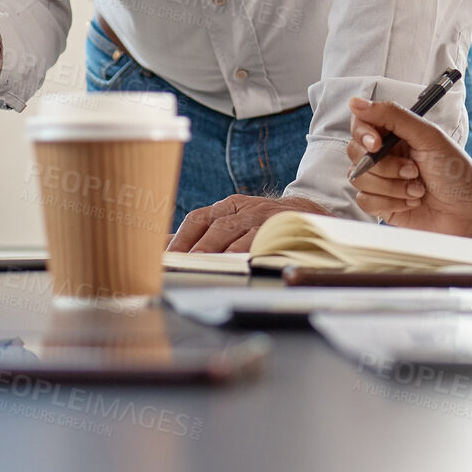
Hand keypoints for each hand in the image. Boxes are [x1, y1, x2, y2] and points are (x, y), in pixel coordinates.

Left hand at [166, 195, 326, 253]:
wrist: (309, 215)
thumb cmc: (262, 223)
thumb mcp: (234, 222)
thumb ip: (202, 234)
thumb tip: (162, 246)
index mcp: (229, 207)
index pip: (199, 219)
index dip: (182, 237)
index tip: (166, 256)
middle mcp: (245, 209)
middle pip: (215, 226)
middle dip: (197, 246)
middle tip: (181, 264)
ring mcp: (264, 217)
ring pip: (236, 231)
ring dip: (217, 249)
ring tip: (202, 263)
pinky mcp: (281, 227)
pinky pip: (262, 237)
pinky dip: (248, 248)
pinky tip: (237, 260)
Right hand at [346, 97, 471, 236]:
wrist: (470, 212)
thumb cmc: (456, 172)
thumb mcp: (428, 137)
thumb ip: (392, 116)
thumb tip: (356, 102)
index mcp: (396, 134)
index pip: (362, 124)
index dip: (363, 133)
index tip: (376, 144)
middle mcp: (386, 155)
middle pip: (356, 152)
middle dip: (385, 165)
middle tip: (413, 170)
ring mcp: (382, 181)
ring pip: (359, 178)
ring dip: (392, 186)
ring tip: (418, 188)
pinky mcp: (381, 205)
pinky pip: (364, 201)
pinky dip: (390, 202)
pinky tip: (412, 202)